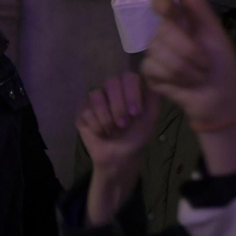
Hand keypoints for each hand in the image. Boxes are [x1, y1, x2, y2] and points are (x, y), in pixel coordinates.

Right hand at [77, 72, 158, 226]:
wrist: (120, 158)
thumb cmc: (137, 137)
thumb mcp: (151, 119)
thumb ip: (153, 98)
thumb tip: (152, 80)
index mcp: (129, 89)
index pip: (129, 77)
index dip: (131, 93)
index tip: (136, 112)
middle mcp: (112, 90)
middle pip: (111, 82)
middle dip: (118, 106)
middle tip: (123, 124)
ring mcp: (96, 99)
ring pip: (97, 95)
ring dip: (107, 118)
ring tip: (113, 131)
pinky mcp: (83, 110)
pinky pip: (86, 110)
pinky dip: (97, 126)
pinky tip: (102, 133)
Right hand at [141, 0, 235, 174]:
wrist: (221, 99)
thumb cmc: (223, 65)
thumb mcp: (216, 34)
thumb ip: (200, 8)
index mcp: (181, 21)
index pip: (162, 4)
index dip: (165, 7)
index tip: (174, 12)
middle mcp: (164, 33)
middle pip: (163, 30)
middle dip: (188, 50)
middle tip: (205, 63)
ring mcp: (155, 53)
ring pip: (158, 52)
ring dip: (185, 68)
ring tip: (198, 76)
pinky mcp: (150, 73)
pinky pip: (153, 68)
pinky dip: (174, 79)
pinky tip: (184, 84)